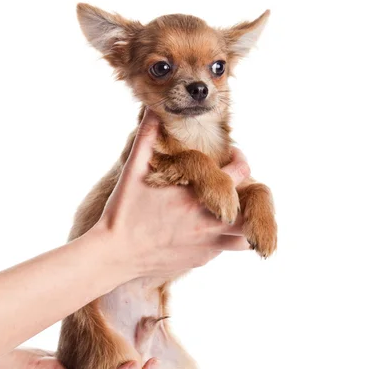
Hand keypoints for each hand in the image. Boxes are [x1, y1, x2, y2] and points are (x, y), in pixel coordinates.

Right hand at [95, 109, 250, 279]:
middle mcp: (209, 222)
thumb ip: (147, 137)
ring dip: (244, 222)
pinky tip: (207, 227)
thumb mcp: (133, 171)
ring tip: (230, 210)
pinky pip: (225, 248)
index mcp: (197, 195)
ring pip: (246, 236)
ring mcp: (207, 245)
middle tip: (237, 187)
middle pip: (254, 208)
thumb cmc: (123, 212)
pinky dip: (224, 237)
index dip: (240, 159)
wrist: (114, 256)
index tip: (232, 156)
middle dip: (250, 195)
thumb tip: (154, 108)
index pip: (241, 172)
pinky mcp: (201, 260)